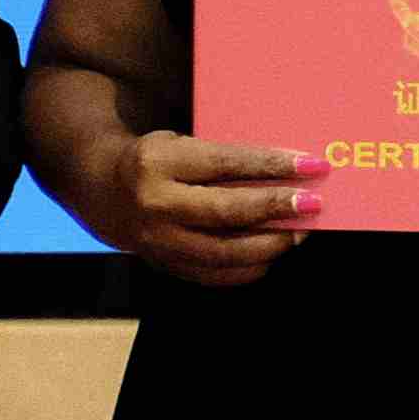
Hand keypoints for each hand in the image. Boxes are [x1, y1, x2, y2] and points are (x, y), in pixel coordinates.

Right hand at [96, 129, 316, 287]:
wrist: (105, 191)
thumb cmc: (158, 162)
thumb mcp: (181, 145)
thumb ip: (223, 159)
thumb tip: (287, 175)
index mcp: (158, 163)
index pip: (225, 163)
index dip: (273, 165)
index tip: (312, 165)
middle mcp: (154, 204)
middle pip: (227, 211)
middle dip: (277, 208)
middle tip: (313, 203)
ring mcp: (157, 240)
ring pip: (224, 251)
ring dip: (270, 244)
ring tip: (298, 232)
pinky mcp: (164, 264)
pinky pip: (216, 275)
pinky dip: (250, 268)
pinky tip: (271, 253)